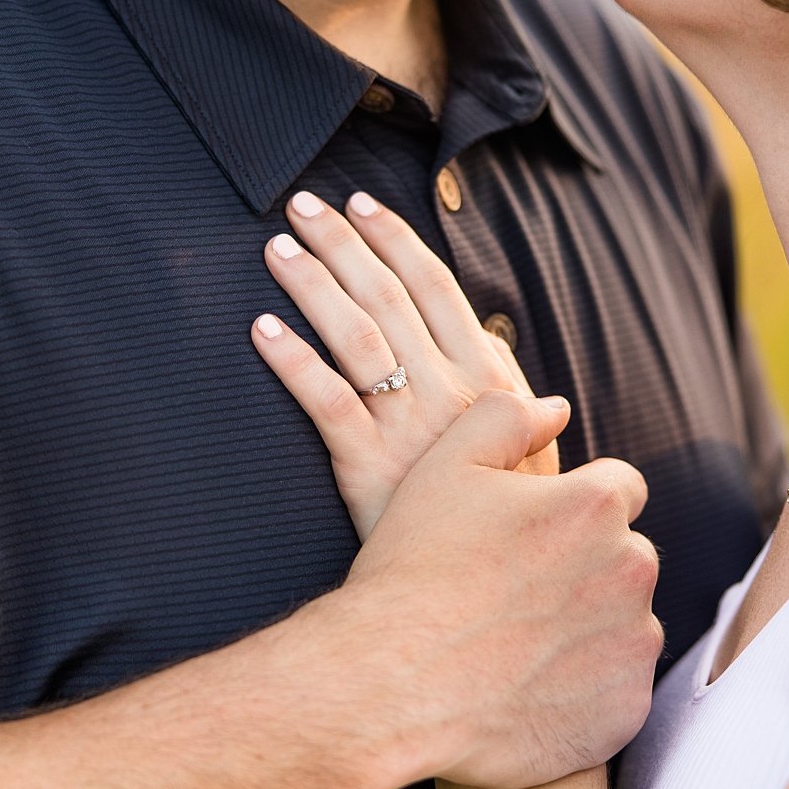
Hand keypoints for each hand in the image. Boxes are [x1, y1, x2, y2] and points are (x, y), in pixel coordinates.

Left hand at [253, 189, 556, 537]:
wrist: (492, 584)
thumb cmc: (506, 509)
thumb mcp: (526, 442)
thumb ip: (502, 387)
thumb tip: (491, 338)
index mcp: (488, 375)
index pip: (437, 288)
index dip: (397, 241)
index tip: (362, 204)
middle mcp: (452, 391)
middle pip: (390, 299)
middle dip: (345, 245)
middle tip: (302, 207)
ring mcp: (411, 428)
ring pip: (358, 339)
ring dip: (315, 287)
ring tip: (278, 251)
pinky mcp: (370, 468)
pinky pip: (326, 404)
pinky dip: (294, 362)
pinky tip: (262, 330)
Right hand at [340, 391, 663, 788]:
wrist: (389, 688)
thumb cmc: (412, 575)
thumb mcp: (443, 468)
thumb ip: (506, 419)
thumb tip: (556, 408)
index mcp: (597, 506)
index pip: (618, 490)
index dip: (572, 510)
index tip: (530, 538)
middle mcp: (632, 570)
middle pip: (623, 558)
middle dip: (583, 570)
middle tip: (512, 598)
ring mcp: (633, 644)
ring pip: (625, 625)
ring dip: (588, 631)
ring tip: (515, 649)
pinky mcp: (625, 708)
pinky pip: (617, 690)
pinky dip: (585, 693)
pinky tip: (527, 693)